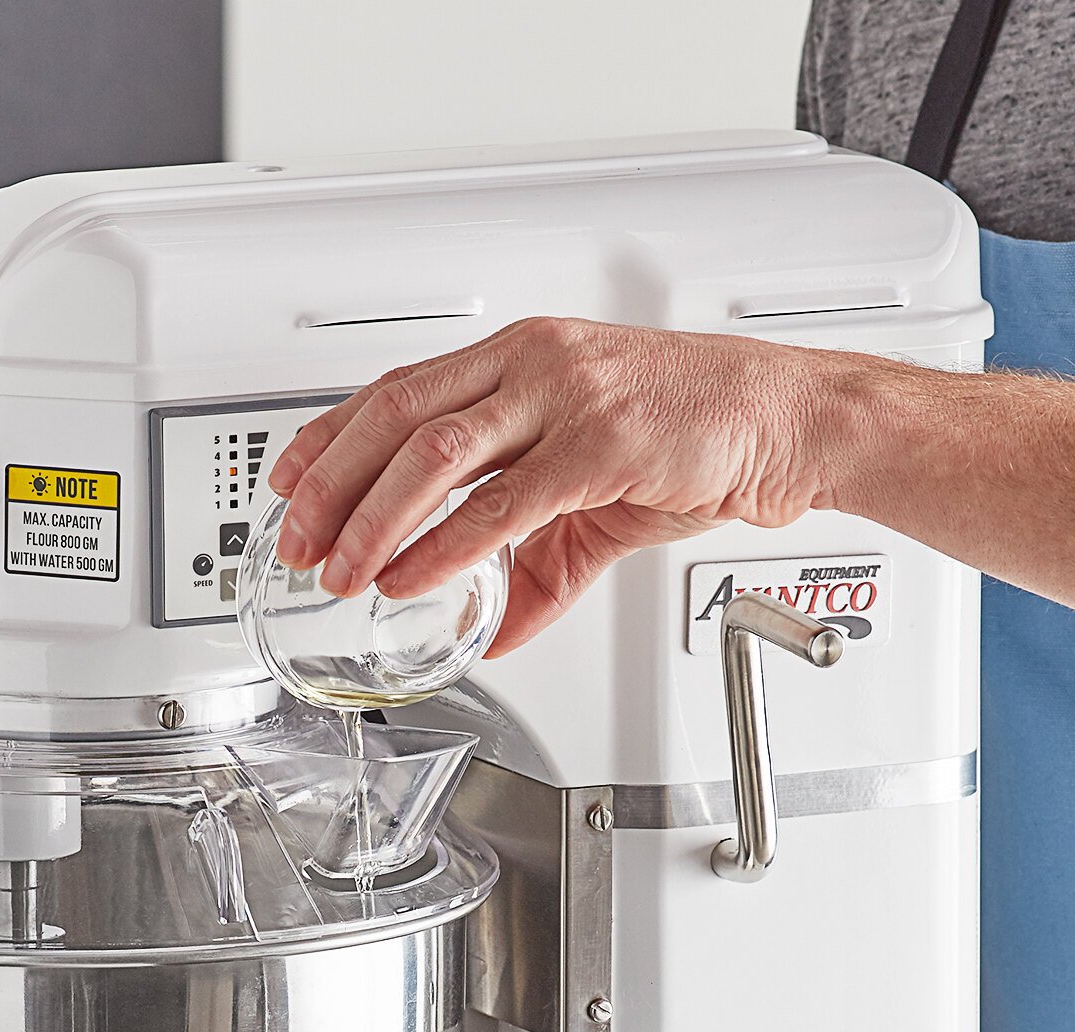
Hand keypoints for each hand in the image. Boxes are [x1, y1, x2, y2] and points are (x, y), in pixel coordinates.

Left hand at [266, 317, 833, 652]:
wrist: (787, 424)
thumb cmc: (698, 438)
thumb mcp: (595, 504)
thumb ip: (535, 568)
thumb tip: (495, 628)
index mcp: (519, 361)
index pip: (397, 392)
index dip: (330, 436)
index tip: (287, 481)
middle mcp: (530, 365)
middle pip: (396, 415)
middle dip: (333, 484)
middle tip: (299, 542)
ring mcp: (564, 398)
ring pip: (435, 450)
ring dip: (375, 517)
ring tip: (342, 570)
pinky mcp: (600, 445)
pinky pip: (503, 499)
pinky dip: (447, 544)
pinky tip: (412, 578)